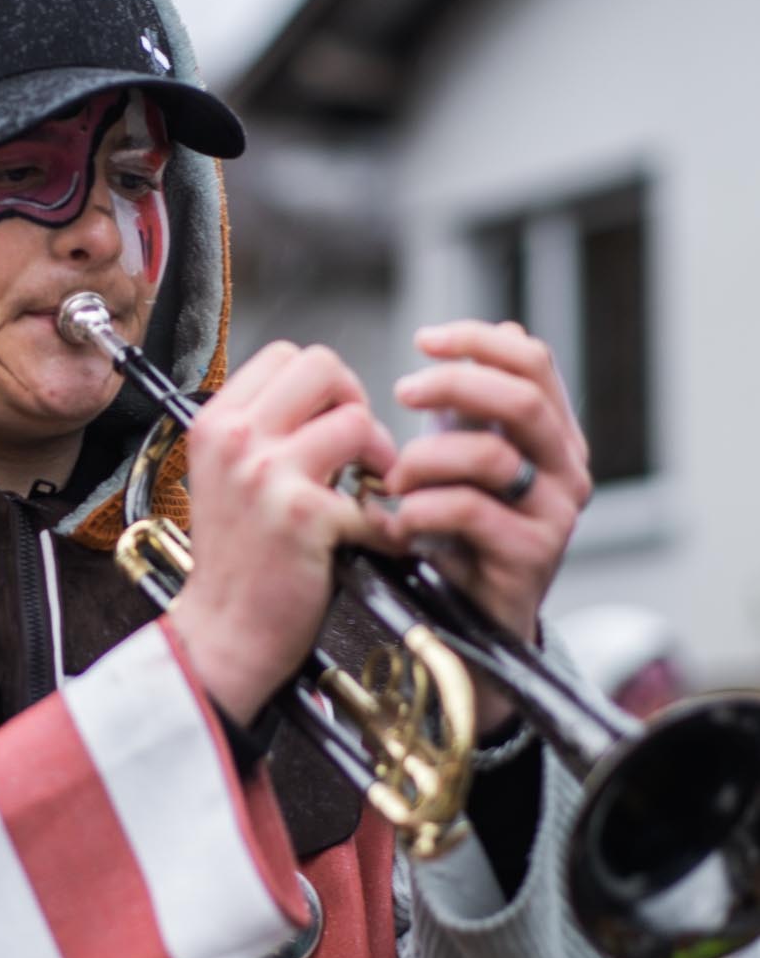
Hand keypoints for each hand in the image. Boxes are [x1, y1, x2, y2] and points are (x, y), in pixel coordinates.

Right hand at [174, 342, 395, 724]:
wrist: (223, 632)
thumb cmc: (235, 562)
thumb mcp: (227, 476)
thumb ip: (264, 432)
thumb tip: (329, 401)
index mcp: (214, 423)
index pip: (285, 356)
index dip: (323, 385)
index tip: (331, 422)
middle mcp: (234, 439)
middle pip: (323, 368)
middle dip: (355, 402)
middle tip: (359, 449)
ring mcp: (266, 474)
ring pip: (356, 420)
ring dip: (379, 458)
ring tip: (370, 493)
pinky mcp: (302, 514)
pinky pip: (373, 497)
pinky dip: (386, 524)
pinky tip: (374, 540)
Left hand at [382, 320, 591, 729]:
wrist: (466, 626)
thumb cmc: (457, 535)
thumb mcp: (464, 457)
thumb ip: (475, 404)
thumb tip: (505, 331)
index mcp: (553, 436)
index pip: (532, 362)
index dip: (478, 340)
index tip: (424, 339)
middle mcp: (567, 471)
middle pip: (521, 399)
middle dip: (452, 384)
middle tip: (400, 390)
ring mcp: (554, 516)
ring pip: (491, 456)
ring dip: (424, 458)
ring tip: (391, 479)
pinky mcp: (530, 557)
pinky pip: (470, 512)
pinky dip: (420, 510)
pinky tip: (396, 523)